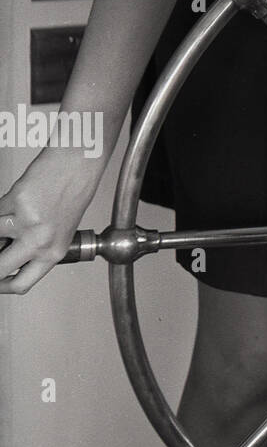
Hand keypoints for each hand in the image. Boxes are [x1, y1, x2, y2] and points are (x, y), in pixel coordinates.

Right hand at [0, 148, 99, 293]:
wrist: (79, 161)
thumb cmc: (73, 191)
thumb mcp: (61, 229)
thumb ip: (37, 246)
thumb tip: (8, 255)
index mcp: (55, 251)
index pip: (21, 284)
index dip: (1, 286)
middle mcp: (41, 241)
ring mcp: (26, 223)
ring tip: (10, 216)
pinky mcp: (15, 201)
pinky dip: (1, 208)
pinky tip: (12, 201)